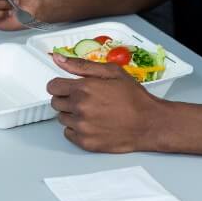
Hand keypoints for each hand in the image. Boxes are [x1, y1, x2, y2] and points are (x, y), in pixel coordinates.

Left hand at [47, 54, 161, 152]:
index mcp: (84, 88)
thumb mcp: (111, 72)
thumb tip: (59, 58)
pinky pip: (68, 134)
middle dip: (67, 98)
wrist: (149, 123)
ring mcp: (81, 127)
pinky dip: (77, 129)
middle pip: (56, 102)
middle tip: (85, 98)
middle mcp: (79, 108)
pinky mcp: (85, 142)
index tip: (68, 86)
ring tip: (92, 111)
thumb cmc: (133, 97)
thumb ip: (81, 65)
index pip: (52, 86)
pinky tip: (92, 123)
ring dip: (72, 114)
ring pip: (62, 118)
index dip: (61, 85)